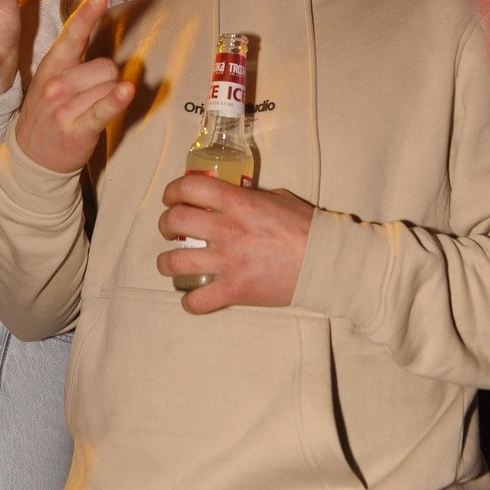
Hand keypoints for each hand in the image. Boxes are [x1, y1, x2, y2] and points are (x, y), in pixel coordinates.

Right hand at [15, 0, 134, 173]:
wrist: (31, 159)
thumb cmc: (49, 116)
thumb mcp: (52, 83)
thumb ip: (75, 64)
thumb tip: (105, 47)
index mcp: (52, 67)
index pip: (72, 36)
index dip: (87, 15)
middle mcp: (57, 83)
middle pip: (105, 66)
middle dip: (108, 79)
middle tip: (92, 97)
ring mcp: (65, 106)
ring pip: (110, 85)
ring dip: (111, 97)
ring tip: (92, 111)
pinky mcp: (78, 128)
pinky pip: (102, 108)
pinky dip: (116, 101)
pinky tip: (126, 92)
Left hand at [157, 176, 313, 312]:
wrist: (325, 262)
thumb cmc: (305, 226)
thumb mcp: (276, 197)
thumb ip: (249, 196)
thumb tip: (233, 197)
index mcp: (238, 202)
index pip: (190, 188)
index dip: (173, 190)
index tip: (171, 198)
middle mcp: (227, 229)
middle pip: (175, 221)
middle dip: (165, 224)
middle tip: (169, 228)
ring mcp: (228, 262)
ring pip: (175, 262)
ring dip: (166, 262)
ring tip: (170, 262)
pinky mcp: (235, 290)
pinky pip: (197, 301)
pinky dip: (189, 301)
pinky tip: (192, 297)